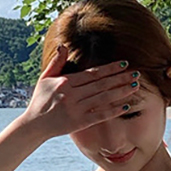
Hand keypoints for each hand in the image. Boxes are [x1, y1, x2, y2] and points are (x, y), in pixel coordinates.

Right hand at [20, 45, 140, 140]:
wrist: (34, 125)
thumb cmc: (40, 100)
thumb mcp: (45, 78)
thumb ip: (56, 62)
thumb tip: (64, 45)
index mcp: (66, 82)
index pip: (93, 73)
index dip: (110, 68)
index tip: (124, 64)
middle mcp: (72, 94)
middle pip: (101, 84)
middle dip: (120, 78)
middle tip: (137, 74)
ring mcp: (76, 109)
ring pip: (103, 98)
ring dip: (120, 92)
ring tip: (135, 86)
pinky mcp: (79, 123)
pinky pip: (99, 115)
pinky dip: (113, 111)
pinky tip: (126, 106)